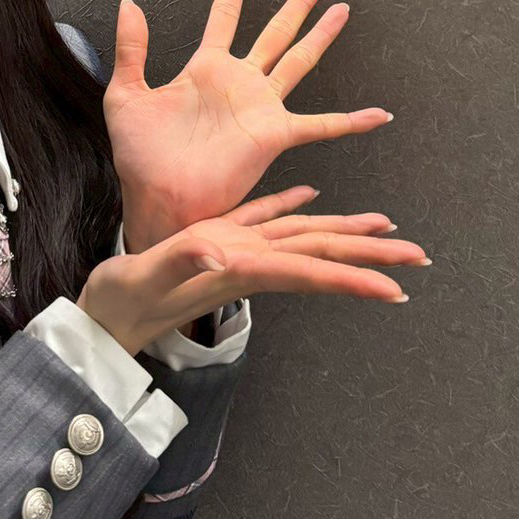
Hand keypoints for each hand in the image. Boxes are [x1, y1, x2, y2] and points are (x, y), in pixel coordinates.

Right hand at [76, 184, 427, 357]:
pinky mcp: (216, 241)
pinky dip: (292, 208)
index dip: (353, 277)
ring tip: (385, 228)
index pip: (309, 271)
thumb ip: (182, 259)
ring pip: (302, 239)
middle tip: (418, 258)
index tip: (395, 287)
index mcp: (240, 269)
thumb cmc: (121, 303)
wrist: (100, 319)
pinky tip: (310, 200)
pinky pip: (266, 222)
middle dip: (371, 257)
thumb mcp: (147, 277)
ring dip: (345, 234)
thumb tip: (219, 250)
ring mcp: (234, 253)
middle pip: (320, 256)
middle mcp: (247, 262)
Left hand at [104, 0, 397, 253]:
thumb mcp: (126, 94)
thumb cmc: (139, 156)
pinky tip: (377, 115)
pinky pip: (320, 126)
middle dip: (294, 7)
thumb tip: (129, 3)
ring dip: (320, 36)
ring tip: (341, 11)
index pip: (223, 19)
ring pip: (297, 61)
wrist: (156, 197)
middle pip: (273, 33)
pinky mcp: (273, 134)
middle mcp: (238, 83)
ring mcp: (259, 107)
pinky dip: (350, 122)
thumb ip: (131, 49)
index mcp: (204, 70)